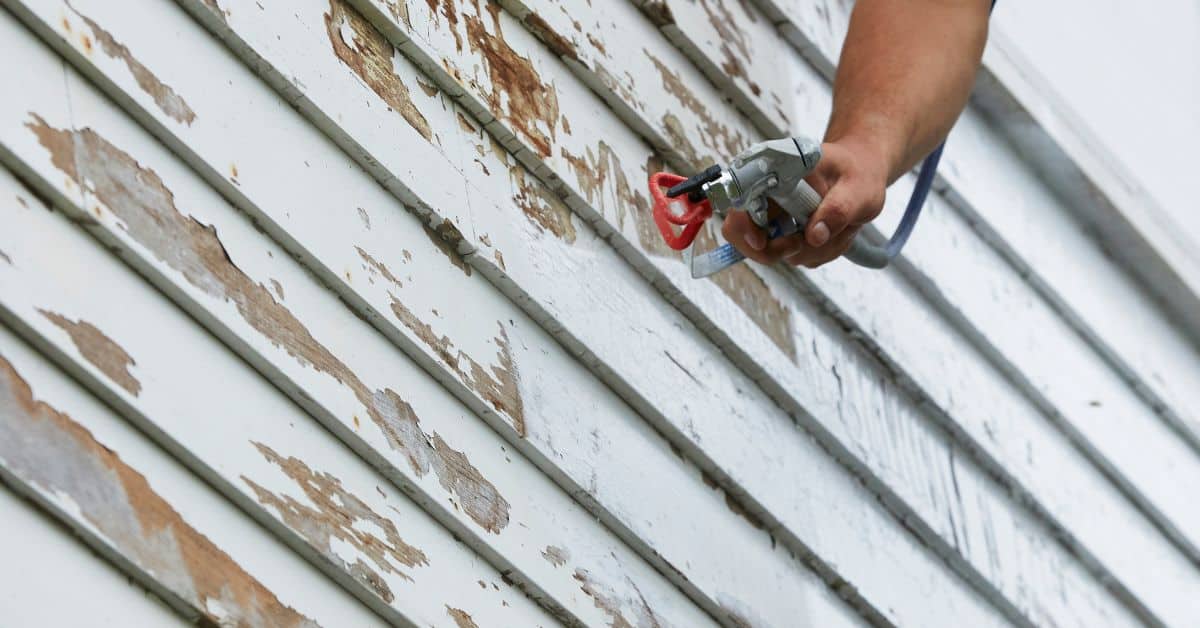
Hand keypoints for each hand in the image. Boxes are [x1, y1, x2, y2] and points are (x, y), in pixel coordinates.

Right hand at [721, 140, 887, 267]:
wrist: (860, 173)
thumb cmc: (857, 171)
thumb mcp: (858, 187)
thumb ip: (838, 209)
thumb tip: (814, 236)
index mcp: (774, 173)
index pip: (738, 200)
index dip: (742, 226)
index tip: (761, 241)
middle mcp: (767, 197)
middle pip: (744, 236)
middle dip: (776, 249)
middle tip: (804, 241)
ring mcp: (776, 219)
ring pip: (775, 252)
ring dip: (811, 250)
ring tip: (839, 228)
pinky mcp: (788, 235)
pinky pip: (795, 257)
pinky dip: (819, 253)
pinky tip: (836, 233)